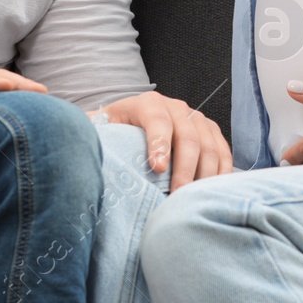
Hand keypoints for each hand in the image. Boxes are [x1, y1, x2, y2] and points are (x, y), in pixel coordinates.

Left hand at [99, 91, 232, 191]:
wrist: (134, 120)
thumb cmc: (116, 131)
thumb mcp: (101, 128)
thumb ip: (91, 133)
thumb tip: (78, 148)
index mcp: (147, 103)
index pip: (157, 120)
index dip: (159, 143)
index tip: (157, 169)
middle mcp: (176, 106)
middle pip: (188, 136)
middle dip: (184, 169)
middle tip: (177, 196)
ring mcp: (197, 118)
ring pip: (209, 145)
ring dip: (204, 175)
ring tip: (192, 200)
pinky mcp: (211, 132)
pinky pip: (224, 152)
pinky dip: (221, 173)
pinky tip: (211, 192)